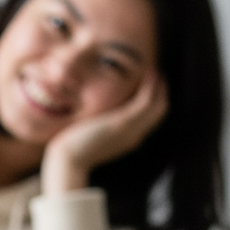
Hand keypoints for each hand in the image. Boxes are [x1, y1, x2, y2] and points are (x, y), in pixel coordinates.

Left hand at [40, 72, 168, 193]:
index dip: (154, 103)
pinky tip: (148, 73)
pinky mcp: (123, 122)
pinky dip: (150, 86)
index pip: (150, 120)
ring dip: (158, 86)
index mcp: (128, 140)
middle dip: (161, 93)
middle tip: (158, 74)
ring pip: (157, 106)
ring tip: (155, 70)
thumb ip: (99, 127)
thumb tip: (94, 119)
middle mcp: (134, 136)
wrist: (69, 159)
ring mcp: (131, 130)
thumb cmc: (74, 149)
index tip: (152, 86)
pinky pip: (146, 101)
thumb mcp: (91, 136)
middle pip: (159, 113)